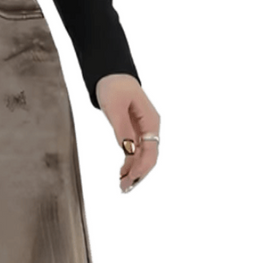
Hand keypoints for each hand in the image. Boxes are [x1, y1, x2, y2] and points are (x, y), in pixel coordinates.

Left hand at [95, 74, 159, 193]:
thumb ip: (122, 129)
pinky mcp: (135, 131)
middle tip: (123, 188)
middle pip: (149, 157)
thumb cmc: (114, 86)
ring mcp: (143, 130)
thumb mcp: (115, 108)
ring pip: (143, 156)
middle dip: (138, 174)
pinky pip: (136, 151)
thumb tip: (127, 151)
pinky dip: (130, 163)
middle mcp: (150, 127)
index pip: (151, 150)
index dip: (141, 167)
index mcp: (151, 121)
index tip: (130, 178)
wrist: (110, 74)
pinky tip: (122, 173)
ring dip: (134, 171)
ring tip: (122, 185)